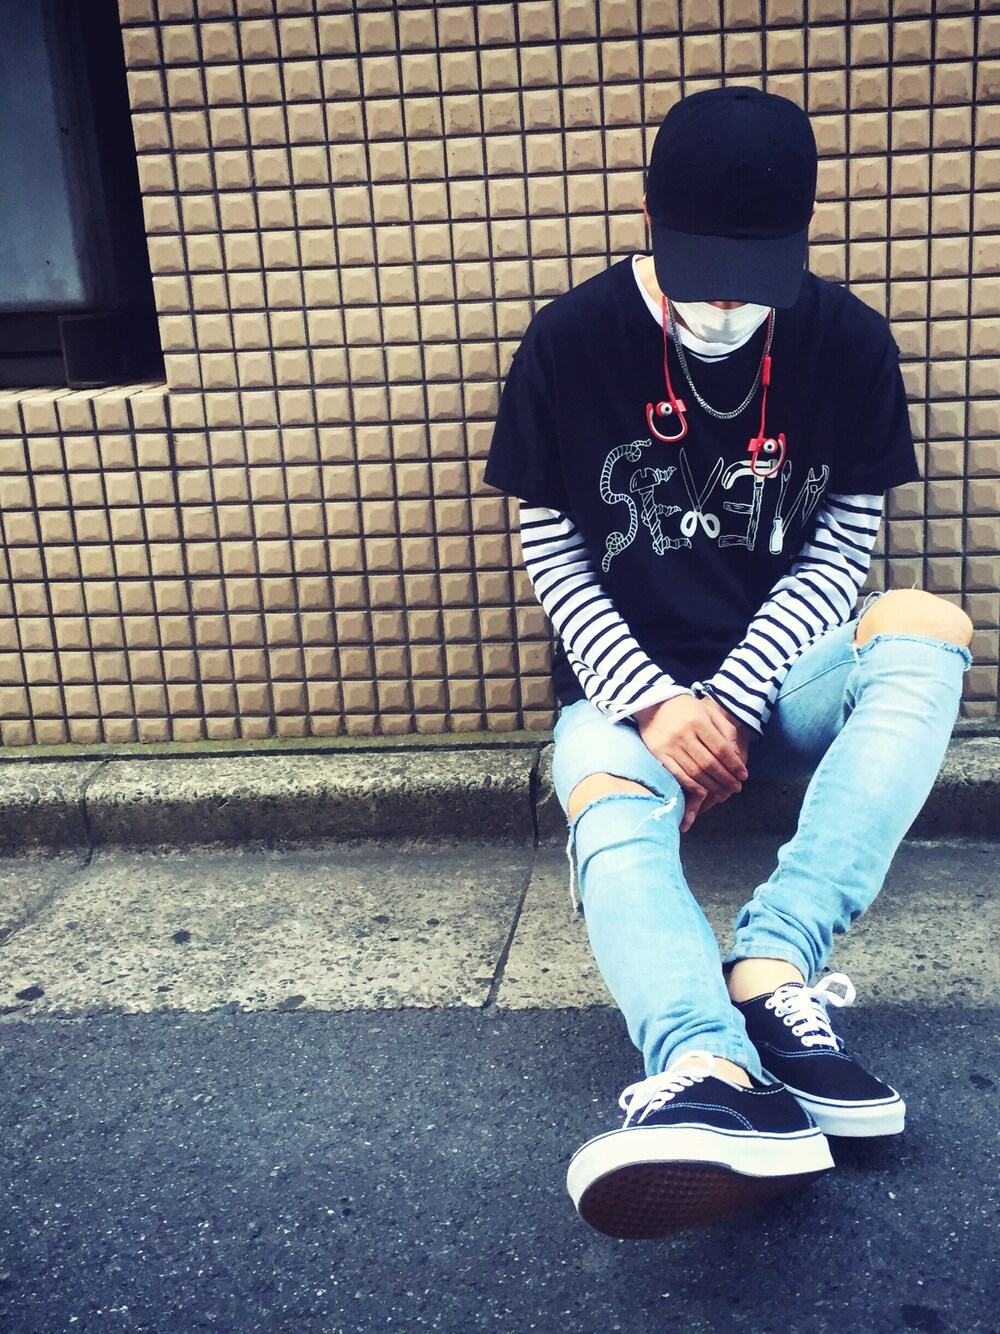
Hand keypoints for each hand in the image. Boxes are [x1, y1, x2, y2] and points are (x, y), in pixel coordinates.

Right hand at [633, 694, 750, 832]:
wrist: (652, 704)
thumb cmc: (685, 708)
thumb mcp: (708, 711)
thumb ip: (725, 729)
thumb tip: (736, 753)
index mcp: (698, 721)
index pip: (721, 748)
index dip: (734, 764)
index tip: (743, 776)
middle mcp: (684, 734)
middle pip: (709, 763)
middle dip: (726, 778)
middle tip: (736, 788)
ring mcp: (670, 745)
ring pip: (695, 772)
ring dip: (712, 785)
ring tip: (723, 792)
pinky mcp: (659, 754)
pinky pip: (677, 774)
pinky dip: (692, 786)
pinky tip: (703, 792)